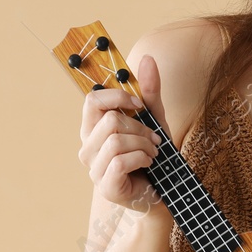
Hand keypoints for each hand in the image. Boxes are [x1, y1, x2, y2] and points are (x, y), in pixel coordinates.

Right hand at [77, 54, 166, 209]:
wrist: (164, 192)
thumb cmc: (153, 155)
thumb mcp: (154, 120)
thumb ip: (149, 92)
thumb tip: (147, 58)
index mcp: (93, 128)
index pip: (92, 100)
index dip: (117, 97)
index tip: (138, 105)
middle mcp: (87, 147)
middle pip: (109, 120)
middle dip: (139, 128)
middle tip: (153, 139)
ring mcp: (93, 169)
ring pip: (116, 141)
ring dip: (144, 145)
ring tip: (152, 153)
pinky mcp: (105, 186)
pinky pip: (120, 161)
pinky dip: (141, 159)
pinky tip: (147, 165)